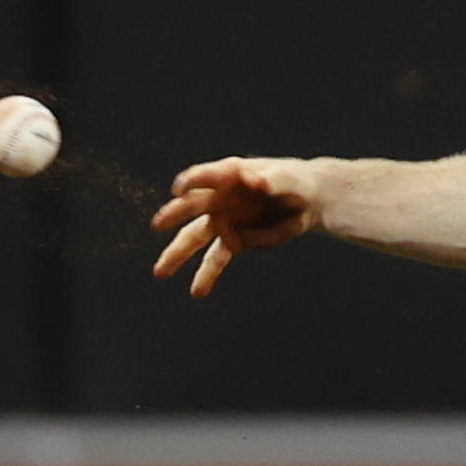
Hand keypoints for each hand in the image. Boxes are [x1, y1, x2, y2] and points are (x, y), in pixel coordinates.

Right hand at [150, 157, 325, 297]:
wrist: (307, 200)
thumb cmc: (296, 181)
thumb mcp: (289, 178)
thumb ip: (273, 179)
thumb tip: (257, 181)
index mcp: (230, 174)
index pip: (206, 176)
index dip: (193, 180)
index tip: (181, 190)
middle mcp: (219, 197)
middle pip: (191, 206)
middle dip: (174, 215)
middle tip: (158, 225)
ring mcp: (224, 219)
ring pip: (195, 237)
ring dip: (177, 255)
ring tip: (161, 273)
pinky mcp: (234, 240)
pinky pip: (216, 258)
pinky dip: (207, 275)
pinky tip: (197, 291)